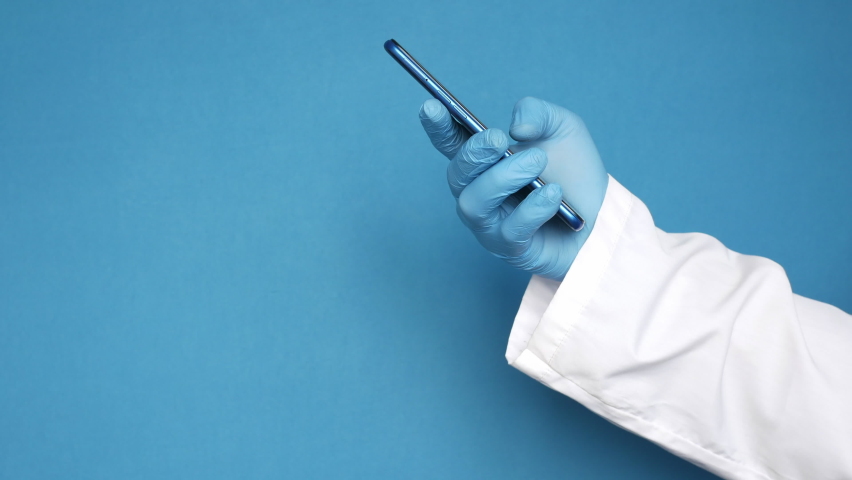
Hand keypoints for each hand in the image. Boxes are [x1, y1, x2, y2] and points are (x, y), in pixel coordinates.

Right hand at [419, 97, 607, 279]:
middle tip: (501, 140)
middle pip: (457, 174)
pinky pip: (510, 230)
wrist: (603, 215)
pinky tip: (554, 194)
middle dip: (475, 154)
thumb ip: (537, 113)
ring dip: (503, 179)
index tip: (430, 106)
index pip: (451, 142)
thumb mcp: (562, 128)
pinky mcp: (511, 249)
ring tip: (537, 163)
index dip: (438, 126)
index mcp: (484, 161)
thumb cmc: (574, 172)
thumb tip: (517, 127)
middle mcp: (479, 192)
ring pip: (475, 202)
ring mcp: (490, 223)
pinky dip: (532, 208)